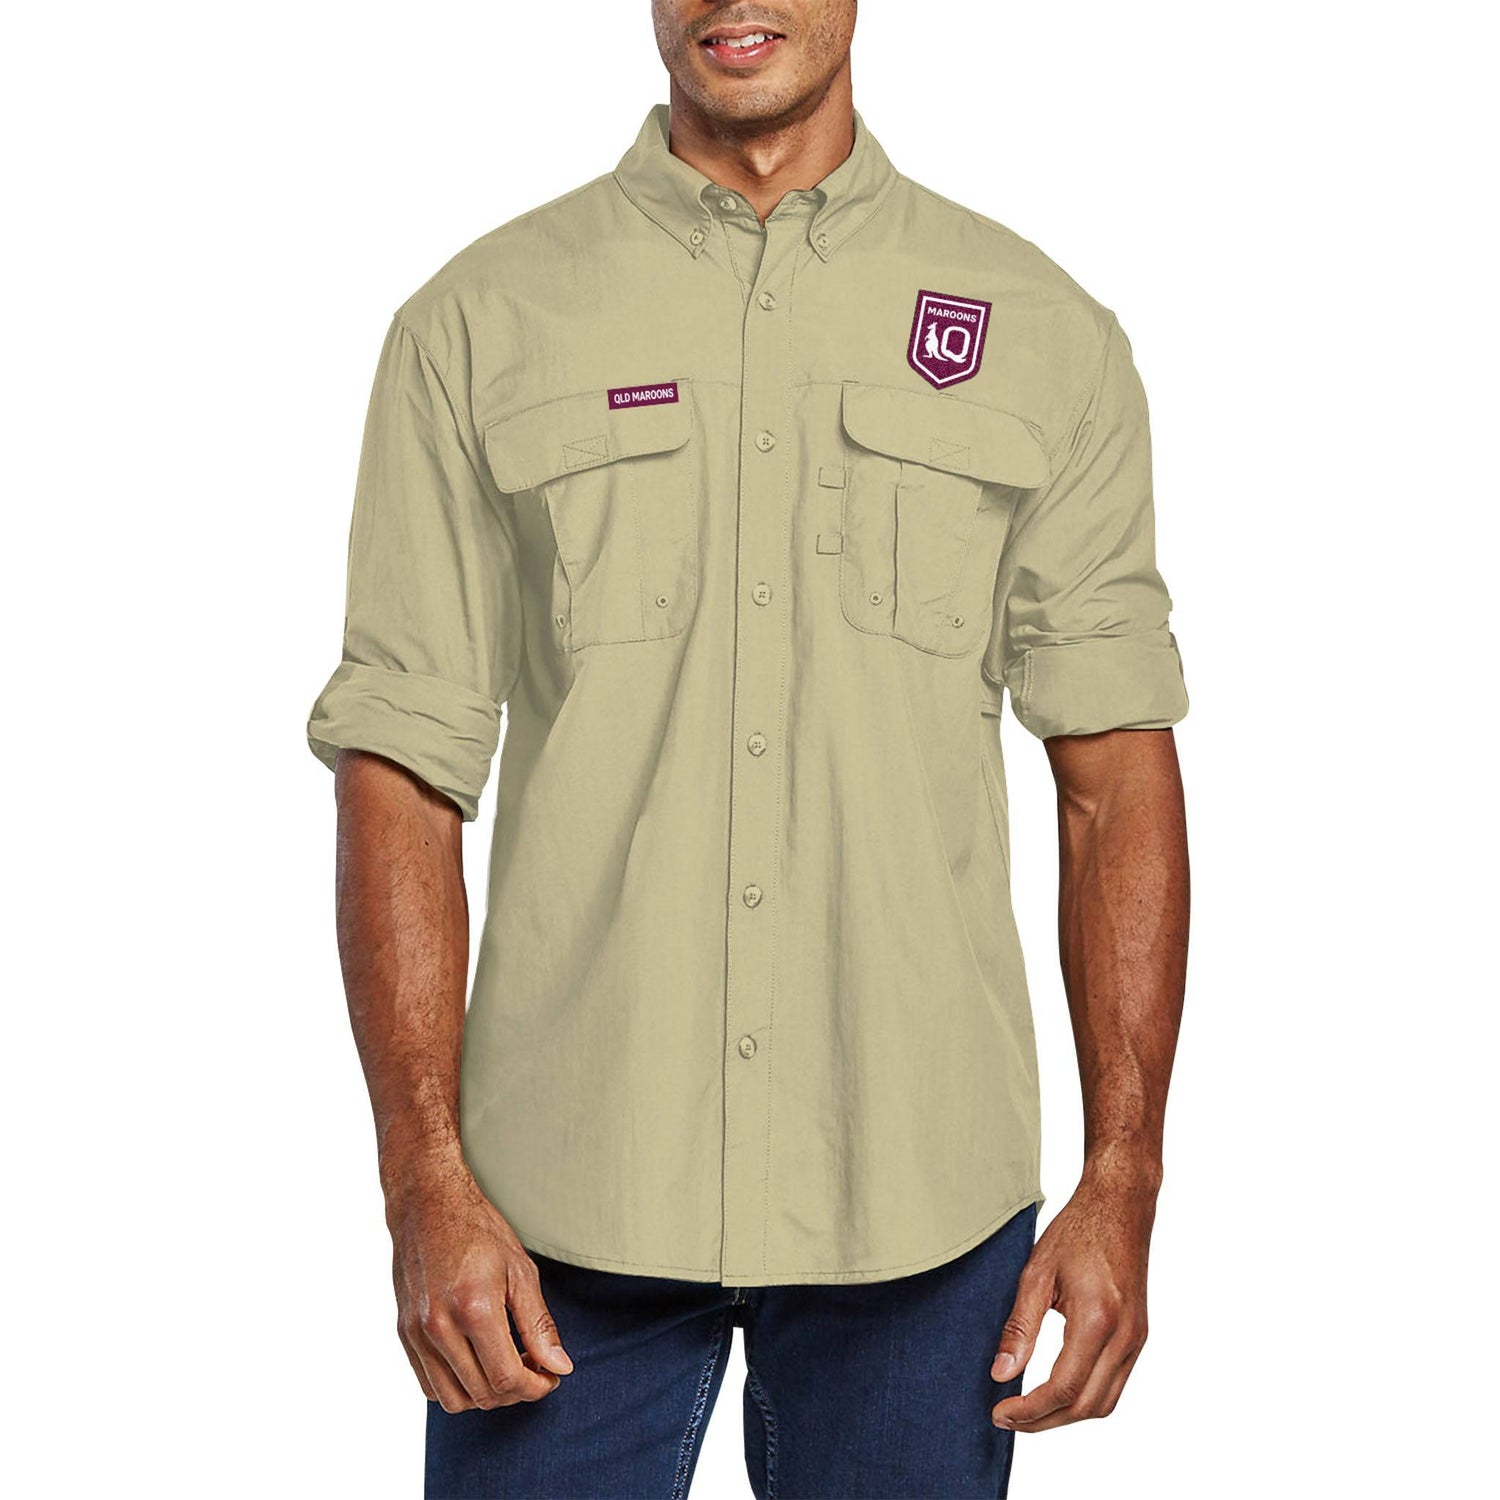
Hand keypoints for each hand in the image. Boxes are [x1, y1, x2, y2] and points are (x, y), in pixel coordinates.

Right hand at [386, 1154, 574, 1412]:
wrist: (427, 1205)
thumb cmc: (479, 1231)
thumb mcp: (521, 1271)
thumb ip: (539, 1325)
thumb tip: (559, 1368)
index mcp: (474, 1309)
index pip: (508, 1378)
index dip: (536, 1387)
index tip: (550, 1377)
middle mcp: (440, 1327)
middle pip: (483, 1394)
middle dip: (517, 1391)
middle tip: (535, 1368)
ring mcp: (417, 1334)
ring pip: (454, 1399)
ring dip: (486, 1395)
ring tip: (506, 1366)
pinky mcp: (404, 1334)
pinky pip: (430, 1386)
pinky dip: (457, 1388)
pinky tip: (477, 1362)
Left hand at [989, 1170, 1154, 1430]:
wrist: (1121, 1204)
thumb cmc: (1078, 1230)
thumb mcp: (1036, 1273)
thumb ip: (1020, 1327)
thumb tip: (1001, 1374)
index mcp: (1098, 1320)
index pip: (1063, 1388)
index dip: (1029, 1410)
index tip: (999, 1411)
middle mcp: (1125, 1337)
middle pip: (1085, 1406)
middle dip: (1044, 1421)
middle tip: (1007, 1418)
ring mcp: (1137, 1339)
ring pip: (1104, 1403)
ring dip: (1066, 1415)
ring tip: (1028, 1411)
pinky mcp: (1139, 1336)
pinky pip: (1115, 1384)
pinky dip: (1085, 1398)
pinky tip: (1057, 1390)